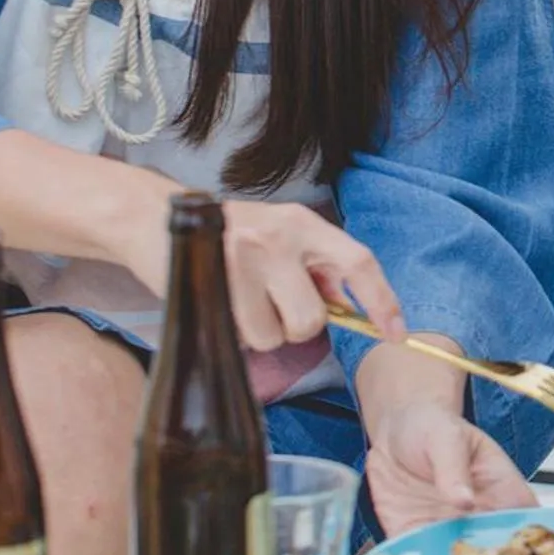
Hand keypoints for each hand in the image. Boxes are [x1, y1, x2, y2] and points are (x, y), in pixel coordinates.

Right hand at [118, 198, 405, 353]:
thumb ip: (317, 268)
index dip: (382, 302)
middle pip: (311, 319)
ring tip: (241, 301)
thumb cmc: (231, 234)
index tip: (396, 334)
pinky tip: (222, 304)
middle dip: (296, 327)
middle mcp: (278, 238)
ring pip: (272, 335)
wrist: (157, 217)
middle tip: (274, 307)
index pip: (359, 263)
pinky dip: (234, 332)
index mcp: (305, 223)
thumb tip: (346, 303)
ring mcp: (242, 261)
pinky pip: (239, 337)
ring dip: (260, 332)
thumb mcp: (283, 236)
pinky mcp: (210, 285)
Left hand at [366, 400, 537, 535]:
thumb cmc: (433, 425)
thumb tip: (465, 501)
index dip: (526, 547)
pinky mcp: (412, 536)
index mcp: (501, 491)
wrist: (395, 430)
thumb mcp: (446, 437)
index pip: (525, 523)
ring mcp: (445, 531)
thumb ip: (454, 468)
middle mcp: (478, 518)